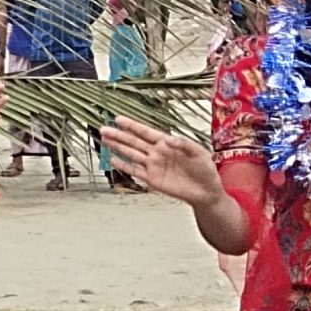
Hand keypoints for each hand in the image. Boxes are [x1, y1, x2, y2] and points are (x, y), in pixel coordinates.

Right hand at [97, 119, 224, 207]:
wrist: (206, 191)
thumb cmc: (205, 170)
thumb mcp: (199, 152)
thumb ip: (183, 144)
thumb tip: (167, 139)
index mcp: (167, 143)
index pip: (146, 132)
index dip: (132, 126)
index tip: (118, 119)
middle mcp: (157, 153)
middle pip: (134, 142)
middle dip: (118, 135)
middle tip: (104, 128)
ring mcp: (153, 166)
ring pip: (131, 154)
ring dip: (117, 147)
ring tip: (104, 140)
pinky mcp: (151, 179)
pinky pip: (135, 171)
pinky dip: (124, 166)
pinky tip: (113, 160)